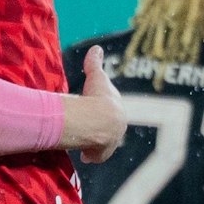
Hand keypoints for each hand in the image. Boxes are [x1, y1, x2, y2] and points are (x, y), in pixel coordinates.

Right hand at [61, 45, 126, 163]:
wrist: (97, 120)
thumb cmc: (97, 97)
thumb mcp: (95, 77)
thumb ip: (95, 63)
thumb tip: (95, 48)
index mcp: (118, 112)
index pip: (110, 112)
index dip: (102, 111)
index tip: (95, 112)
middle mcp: (118, 129)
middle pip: (108, 129)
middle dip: (100, 129)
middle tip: (89, 127)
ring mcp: (110, 142)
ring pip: (103, 144)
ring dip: (96, 144)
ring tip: (86, 143)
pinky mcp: (101, 154)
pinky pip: (96, 156)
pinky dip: (91, 155)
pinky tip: (85, 156)